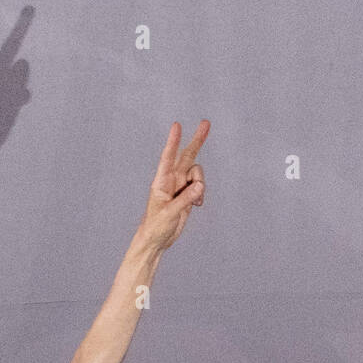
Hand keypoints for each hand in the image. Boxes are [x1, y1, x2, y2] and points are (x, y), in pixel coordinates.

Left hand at [137, 119, 209, 253]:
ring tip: (196, 201)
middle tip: (206, 123)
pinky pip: (200, 186)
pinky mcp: (188, 194)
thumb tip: (200, 186)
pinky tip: (196, 205)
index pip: (168, 158)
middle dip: (197, 140)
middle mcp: (172, 180)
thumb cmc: (156, 227)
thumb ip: (185, 199)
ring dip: (201, 184)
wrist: (157, 239)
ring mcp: (181, 185)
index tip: (177, 125)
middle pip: (187, 155)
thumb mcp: (169, 214)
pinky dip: (202, 194)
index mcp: (161, 182)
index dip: (173, 142)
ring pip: (197, 173)